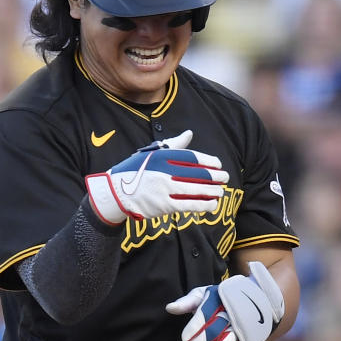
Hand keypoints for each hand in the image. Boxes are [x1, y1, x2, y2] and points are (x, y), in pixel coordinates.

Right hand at [84, 130, 228, 224]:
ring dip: (211, 192)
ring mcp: (164, 189)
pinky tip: (212, 204)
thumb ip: (173, 145)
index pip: (191, 157)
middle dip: (214, 177)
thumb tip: (190, 134)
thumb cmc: (136, 170)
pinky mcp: (163, 206)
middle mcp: (164, 172)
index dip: (208, 161)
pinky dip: (202, 204)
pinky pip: (188, 205)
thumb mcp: (152, 153)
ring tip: (221, 192)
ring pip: (195, 190)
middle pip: (196, 173)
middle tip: (225, 178)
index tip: (218, 164)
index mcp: (162, 156)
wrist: (116, 192)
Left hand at [166, 261, 285, 340]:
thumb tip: (169, 308)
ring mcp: (240, 326)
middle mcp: (231, 312)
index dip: (194, 326)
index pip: (205, 313)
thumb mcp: (202, 295)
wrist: (246, 300)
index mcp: (218, 298)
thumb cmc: (217, 299)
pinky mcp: (245, 338)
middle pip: (216, 329)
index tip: (184, 338)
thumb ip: (186, 302)